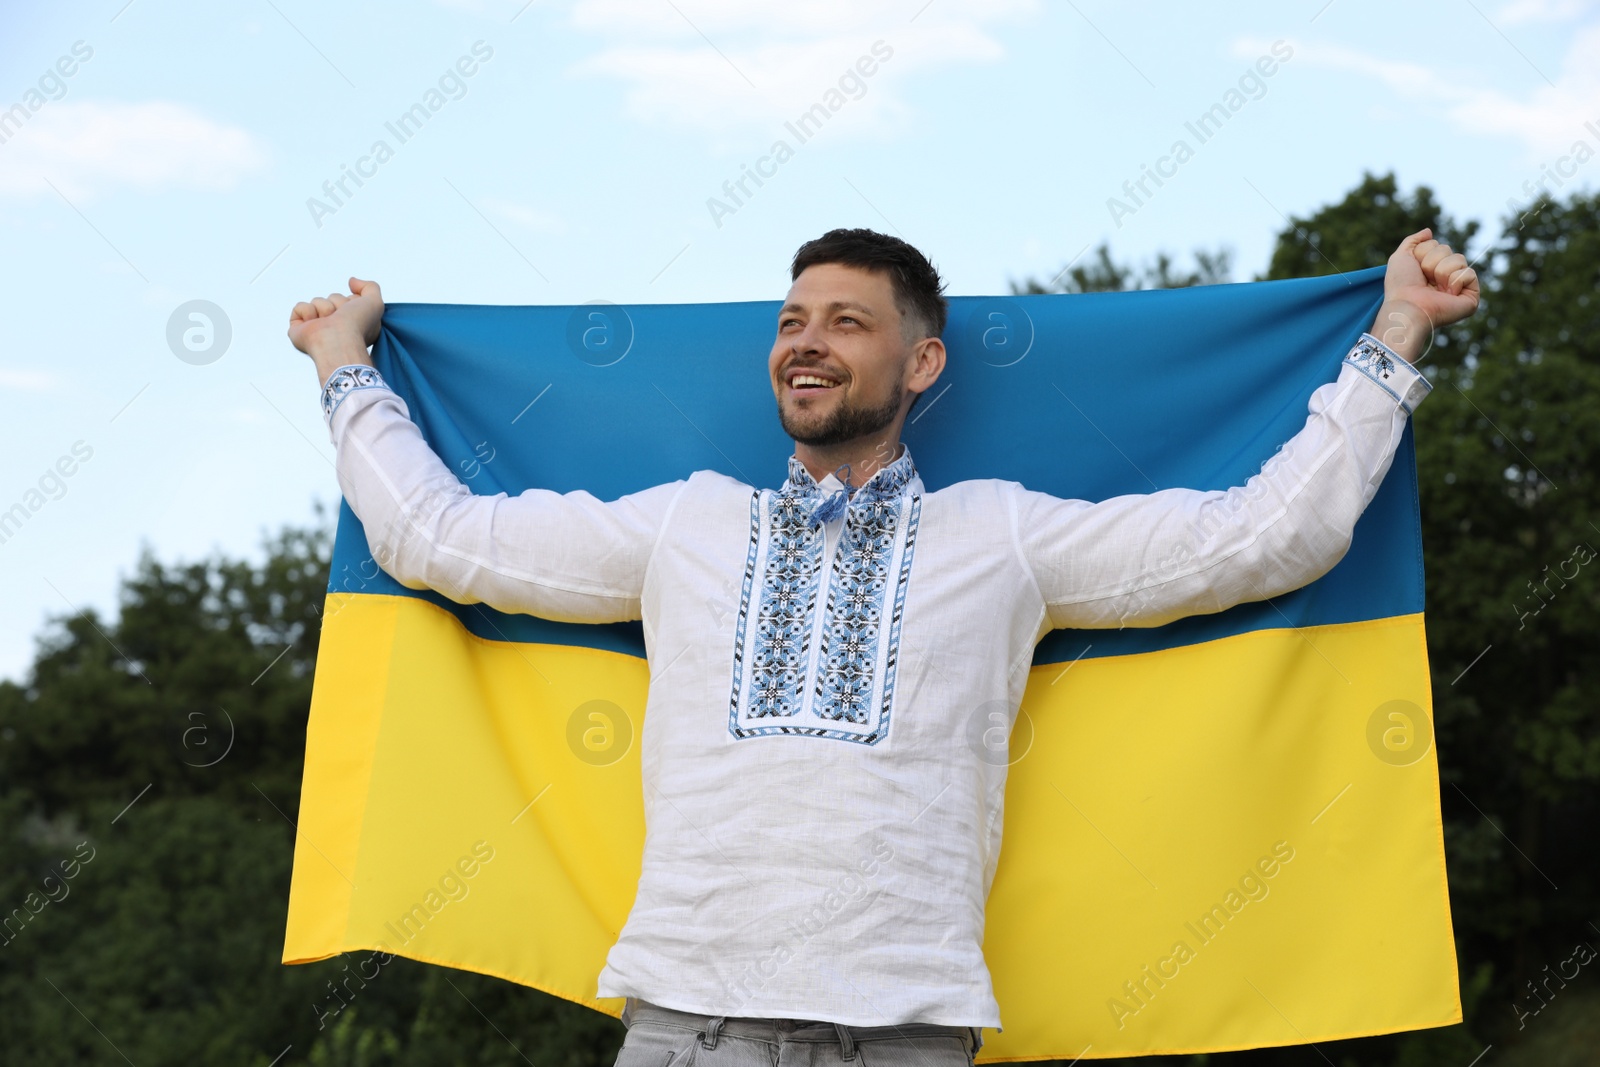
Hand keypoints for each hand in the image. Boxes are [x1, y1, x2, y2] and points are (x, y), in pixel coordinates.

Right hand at [288, 277, 384, 383]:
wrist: (337, 340)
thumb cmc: (358, 326)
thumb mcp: (375, 303)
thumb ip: (370, 287)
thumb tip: (352, 281)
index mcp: (353, 323)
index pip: (349, 299)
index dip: (353, 301)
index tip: (356, 313)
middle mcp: (336, 326)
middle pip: (333, 297)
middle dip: (338, 303)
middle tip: (341, 318)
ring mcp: (317, 328)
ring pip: (317, 301)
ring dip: (324, 308)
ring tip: (328, 324)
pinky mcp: (299, 330)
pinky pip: (299, 307)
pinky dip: (306, 312)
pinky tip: (313, 325)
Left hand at [1369, 229, 1478, 362]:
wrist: (1408, 307)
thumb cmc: (1400, 286)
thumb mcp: (1400, 257)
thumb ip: (1412, 241)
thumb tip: (1428, 232)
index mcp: (1430, 269)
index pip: (1436, 245)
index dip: (1423, 253)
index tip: (1414, 270)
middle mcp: (1445, 278)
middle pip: (1448, 250)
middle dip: (1432, 261)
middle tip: (1424, 279)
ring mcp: (1458, 287)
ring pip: (1459, 259)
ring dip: (1441, 271)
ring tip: (1435, 288)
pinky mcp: (1470, 297)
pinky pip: (1469, 273)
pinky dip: (1455, 281)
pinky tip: (1448, 294)